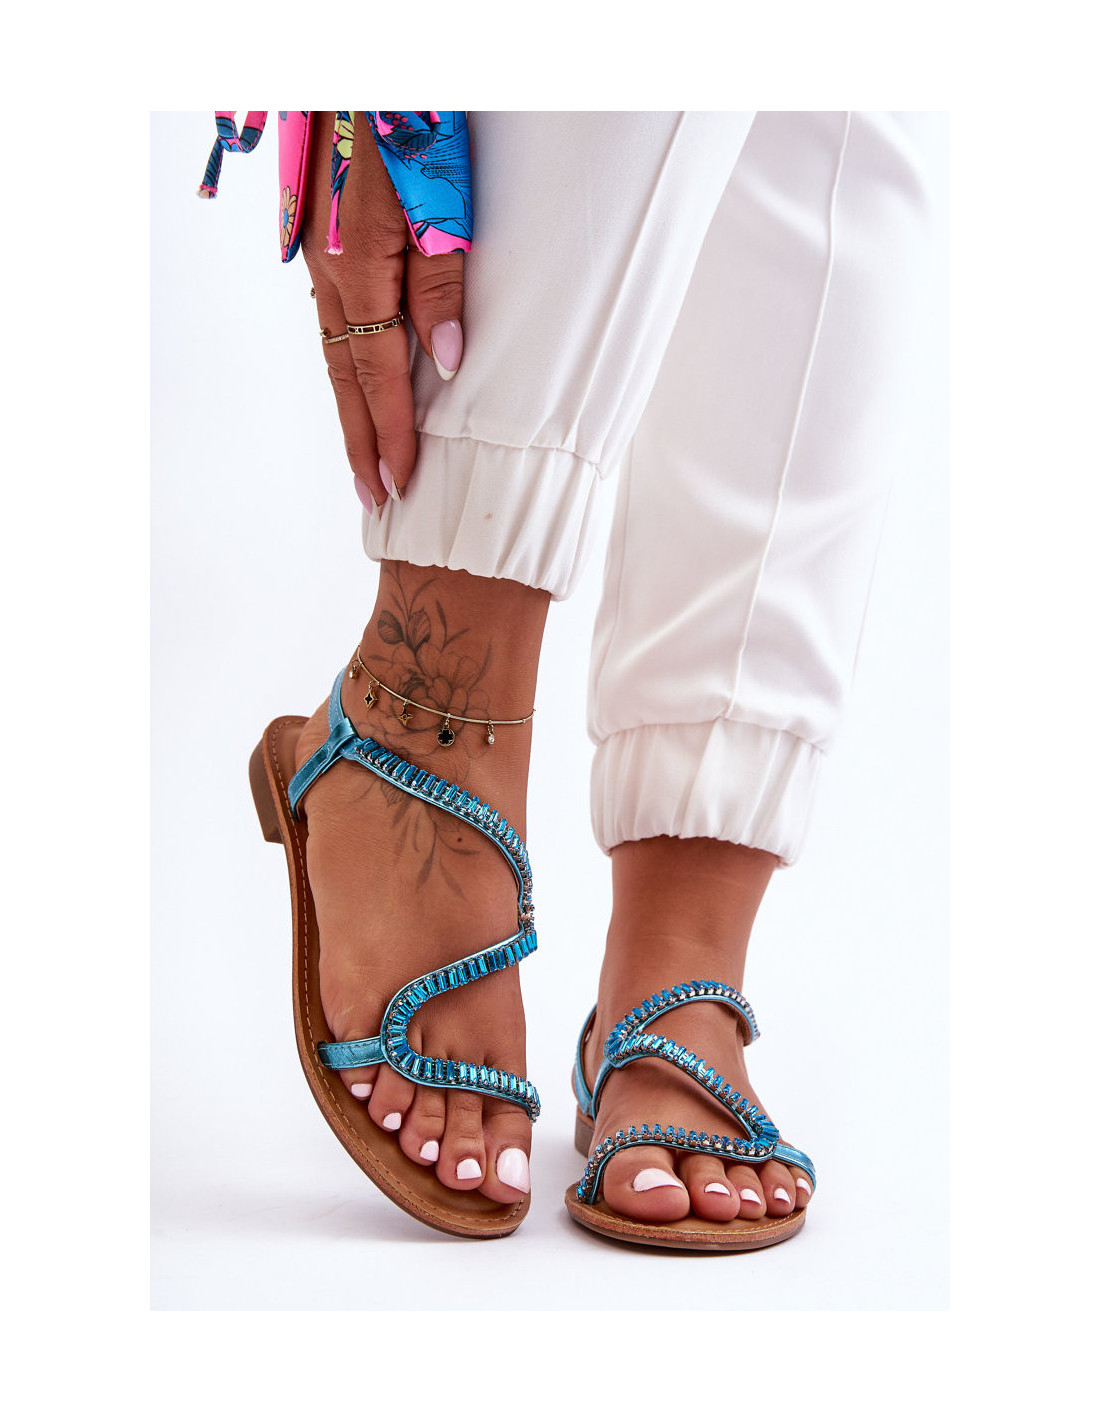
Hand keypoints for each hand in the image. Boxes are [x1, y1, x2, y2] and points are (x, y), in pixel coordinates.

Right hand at [301, 112, 464, 510]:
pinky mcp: (322, 239)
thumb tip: (446, 363)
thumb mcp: (438, 200)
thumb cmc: (407, 122)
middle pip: (345, 378)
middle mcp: (330, 272)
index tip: (401, 484)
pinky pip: (334, 320)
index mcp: (360, 269)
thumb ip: (441, 283)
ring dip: (351, 410)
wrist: (356, 69)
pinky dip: (345, 365)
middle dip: (361, 442)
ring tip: (365, 456)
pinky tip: (358, 383)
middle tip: (373, 498)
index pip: (377, 375)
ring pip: (335, 351)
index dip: (391, 434)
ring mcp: (320, 256)